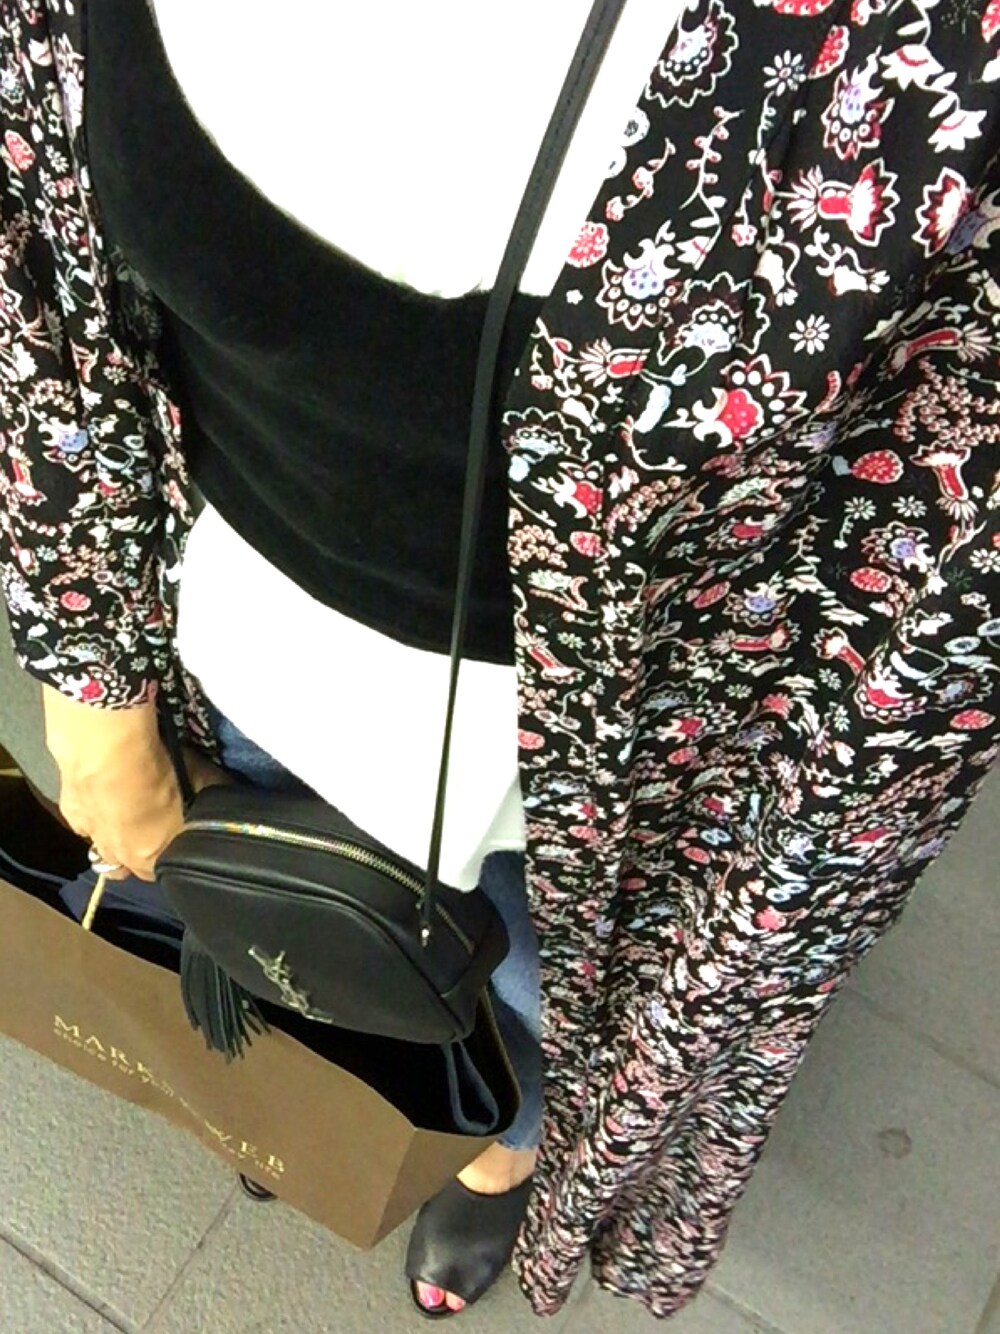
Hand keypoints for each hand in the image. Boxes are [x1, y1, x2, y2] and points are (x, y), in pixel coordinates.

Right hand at [42, 685, 234, 881]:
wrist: (106, 752)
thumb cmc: (158, 771)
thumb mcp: (199, 780)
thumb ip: (210, 793)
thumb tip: (231, 789)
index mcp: (151, 857)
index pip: (162, 872)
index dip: (173, 856)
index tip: (180, 838)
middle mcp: (120, 857)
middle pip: (132, 866)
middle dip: (143, 852)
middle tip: (155, 826)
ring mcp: (92, 838)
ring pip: (105, 851)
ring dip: (116, 840)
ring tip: (127, 816)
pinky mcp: (71, 815)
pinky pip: (86, 826)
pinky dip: (95, 818)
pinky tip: (103, 800)